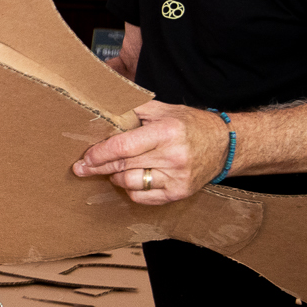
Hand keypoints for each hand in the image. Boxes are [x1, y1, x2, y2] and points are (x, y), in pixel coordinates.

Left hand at [71, 100, 229, 204]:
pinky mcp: (179, 192)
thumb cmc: (191, 125)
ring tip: (115, 169)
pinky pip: (144, 197)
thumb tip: (104, 110)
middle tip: (81, 168)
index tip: (86, 157)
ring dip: (116, 177)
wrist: (225, 145)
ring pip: (131, 183)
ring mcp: (177, 177)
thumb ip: (135, 110)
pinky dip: (132, 189)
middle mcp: (173, 156)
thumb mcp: (165, 110)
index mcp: (167, 132)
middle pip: (124, 166)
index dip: (101, 153)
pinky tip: (131, 179)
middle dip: (98, 168)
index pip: (125, 146)